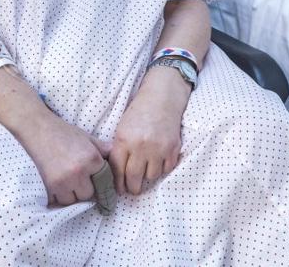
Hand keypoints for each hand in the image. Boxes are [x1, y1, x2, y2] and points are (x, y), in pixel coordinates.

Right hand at [18, 114, 109, 206]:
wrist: (38, 129)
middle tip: (79, 180)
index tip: (97, 185)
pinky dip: (59, 197)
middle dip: (85, 189)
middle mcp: (79, 171)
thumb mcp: (88, 138)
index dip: (100, 183)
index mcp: (92, 159)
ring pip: (73, 200)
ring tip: (67, 181)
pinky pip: (58, 201)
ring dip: (72, 195)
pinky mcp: (50, 185)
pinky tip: (59, 185)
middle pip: (89, 195)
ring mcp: (64, 180)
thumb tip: (118, 157)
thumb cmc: (64, 132)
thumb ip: (103, 149)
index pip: (104, 182)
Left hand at [110, 67, 189, 195]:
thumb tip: (116, 175)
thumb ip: (119, 150)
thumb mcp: (122, 129)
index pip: (118, 170)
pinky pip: (166, 169)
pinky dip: (162, 168)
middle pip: (134, 178)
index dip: (118, 183)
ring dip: (148, 176)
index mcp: (124, 140)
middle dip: (132, 188)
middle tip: (132, 189)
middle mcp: (141, 146)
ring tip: (146, 171)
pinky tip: (158, 162)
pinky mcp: (173, 148)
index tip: (120, 189)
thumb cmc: (139, 113)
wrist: (161, 98)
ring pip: (152, 176)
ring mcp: (158, 148)